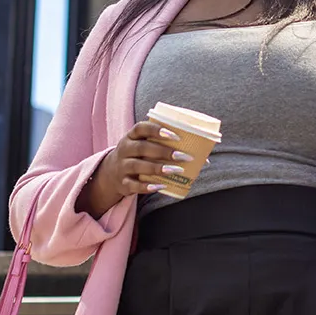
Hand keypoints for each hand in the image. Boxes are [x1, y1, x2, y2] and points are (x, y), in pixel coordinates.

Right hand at [78, 121, 197, 217]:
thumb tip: (204, 158)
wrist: (111, 174)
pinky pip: (134, 185)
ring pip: (138, 166)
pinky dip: (147, 186)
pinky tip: (161, 185)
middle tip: (183, 156)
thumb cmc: (138, 156)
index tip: (175, 135)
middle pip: (142, 148)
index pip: (140, 128)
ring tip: (176, 170)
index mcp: (131, 136)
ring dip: (158, 168)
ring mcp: (122, 167)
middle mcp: (124, 149)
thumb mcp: (145, 146)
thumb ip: (167, 146)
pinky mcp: (122, 183)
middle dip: (163, 151)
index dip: (157, 130)